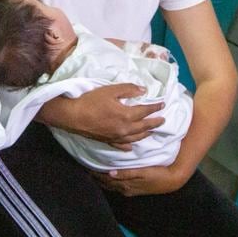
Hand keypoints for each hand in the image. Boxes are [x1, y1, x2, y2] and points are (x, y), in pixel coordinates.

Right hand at [43, 84, 163, 150]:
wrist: (73, 116)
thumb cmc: (91, 101)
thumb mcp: (110, 90)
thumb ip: (128, 90)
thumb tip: (143, 90)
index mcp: (127, 115)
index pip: (145, 111)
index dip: (155, 107)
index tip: (163, 104)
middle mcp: (125, 129)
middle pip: (144, 126)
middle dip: (155, 122)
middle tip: (163, 120)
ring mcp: (117, 137)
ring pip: (136, 138)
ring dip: (146, 134)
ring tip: (152, 131)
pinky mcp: (108, 141)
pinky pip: (122, 146)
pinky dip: (129, 146)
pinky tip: (132, 146)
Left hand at [94, 163, 190, 197]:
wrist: (171, 180)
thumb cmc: (157, 174)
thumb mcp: (142, 172)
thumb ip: (126, 173)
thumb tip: (110, 173)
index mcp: (126, 185)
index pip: (106, 180)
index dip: (96, 174)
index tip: (86, 167)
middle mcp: (125, 189)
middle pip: (106, 184)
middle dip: (96, 178)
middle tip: (86, 169)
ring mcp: (129, 190)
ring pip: (111, 186)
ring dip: (102, 181)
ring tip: (93, 174)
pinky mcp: (134, 189)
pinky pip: (117, 186)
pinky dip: (110, 182)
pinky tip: (108, 178)